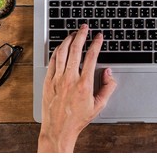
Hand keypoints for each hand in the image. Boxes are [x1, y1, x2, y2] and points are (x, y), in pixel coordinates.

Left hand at [38, 24, 116, 151]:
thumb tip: (108, 73)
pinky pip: (52, 61)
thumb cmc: (78, 119)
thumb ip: (107, 87)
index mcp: (84, 84)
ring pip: (62, 52)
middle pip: (75, 49)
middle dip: (81, 35)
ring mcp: (57, 79)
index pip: (91, 56)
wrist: (58, 129)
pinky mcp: (48, 81)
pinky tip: (61, 46)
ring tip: (73, 33)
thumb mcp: (99, 106)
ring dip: (68, 40)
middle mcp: (70, 79)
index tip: (99, 37)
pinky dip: (57, 51)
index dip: (96, 43)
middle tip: (85, 27)